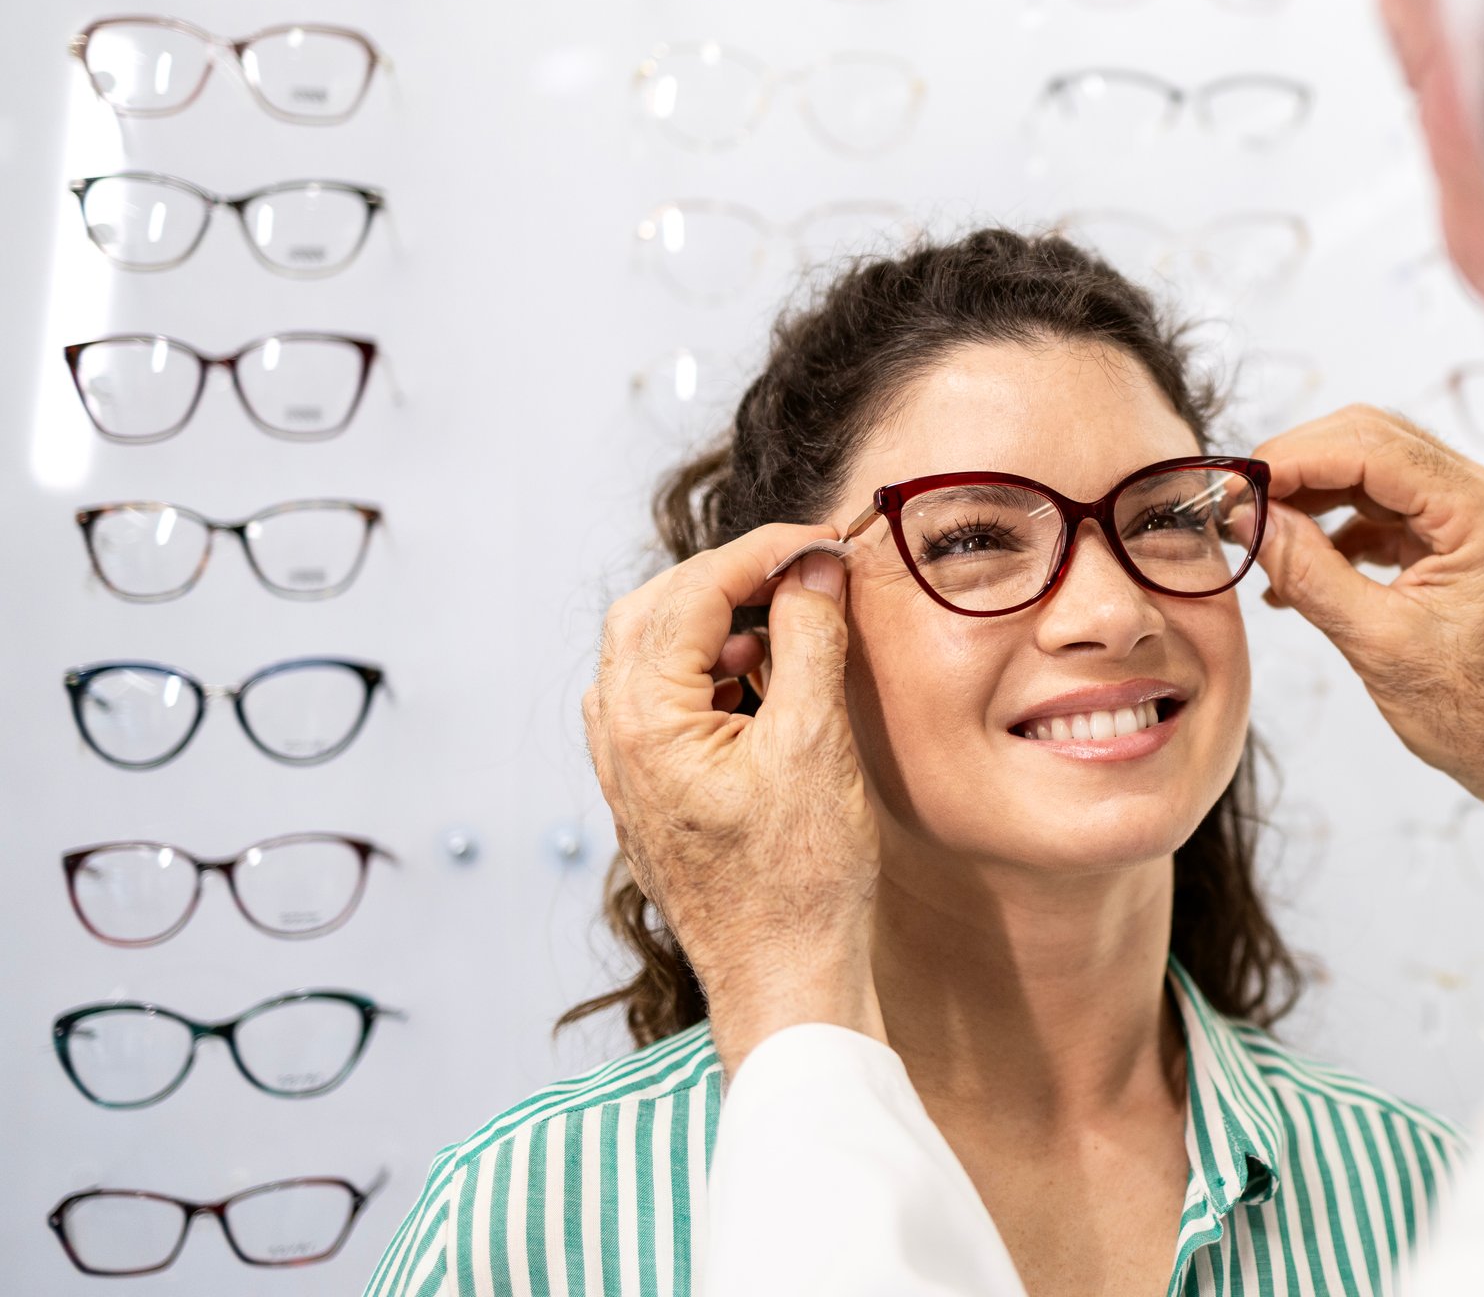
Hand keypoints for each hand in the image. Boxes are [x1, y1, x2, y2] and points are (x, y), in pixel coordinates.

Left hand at [583, 523, 884, 1077]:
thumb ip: (810, 639)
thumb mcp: (814, 742)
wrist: (783, 981)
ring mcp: (627, 764)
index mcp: (644, 716)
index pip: (693, 589)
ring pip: (655, 651)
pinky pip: (666, 697)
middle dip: (731, 577)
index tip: (827, 541)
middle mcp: (617, 734)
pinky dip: (715, 670)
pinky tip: (767, 683)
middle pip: (656, 609)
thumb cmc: (798, 881)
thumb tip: (814, 568)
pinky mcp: (651, 788)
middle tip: (805, 569)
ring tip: (794, 626)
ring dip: (722, 623)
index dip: (765, 551)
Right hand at [1252, 406, 1483, 846]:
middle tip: (1236, 501)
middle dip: (1296, 464)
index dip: (1294, 457)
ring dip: (1307, 494)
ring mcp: (1461, 516)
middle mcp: (1477, 496)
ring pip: (1367, 468)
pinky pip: (1375, 508)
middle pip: (1368, 439)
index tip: (1235, 485)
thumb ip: (1310, 573)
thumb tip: (1247, 518)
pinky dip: (1328, 528)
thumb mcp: (1379, 644)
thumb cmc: (1476, 713)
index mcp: (1478, 512)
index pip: (1371, 446)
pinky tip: (1289, 569)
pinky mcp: (1444, 540)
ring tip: (1255, 533)